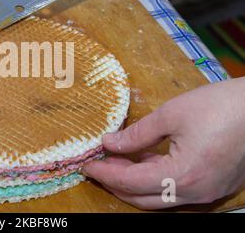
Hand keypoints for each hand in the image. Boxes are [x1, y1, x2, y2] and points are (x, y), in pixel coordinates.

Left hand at [84, 77, 244, 209]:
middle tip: (97, 166)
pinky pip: (176, 191)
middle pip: (143, 199)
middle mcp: (195, 192)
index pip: (130, 181)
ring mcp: (208, 192)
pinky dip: (155, 180)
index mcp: (182, 175)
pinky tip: (144, 162)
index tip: (86, 164)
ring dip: (134, 184)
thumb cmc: (220, 106)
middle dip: (115, 184)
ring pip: (159, 198)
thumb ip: (137, 134)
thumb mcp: (171, 114)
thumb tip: (109, 143)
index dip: (105, 172)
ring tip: (115, 162)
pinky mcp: (215, 186)